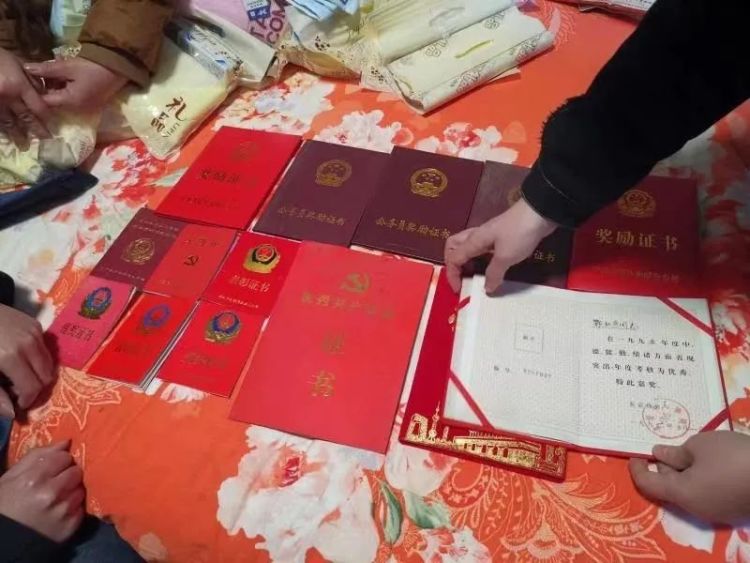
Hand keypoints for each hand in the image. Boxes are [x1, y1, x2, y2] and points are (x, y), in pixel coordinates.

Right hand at [0, 49, 50, 143]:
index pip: (38, 107)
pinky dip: (2, 129)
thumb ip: (32, 79)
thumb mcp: (18, 63)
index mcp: (18, 85)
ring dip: (17, 135)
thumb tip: (43, 94)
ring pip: (8, 122)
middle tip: (44, 140)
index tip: (52, 125)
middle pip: (25, 117)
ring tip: (23, 145)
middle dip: (36, 130)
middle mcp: (8, 97)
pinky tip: (6, 136)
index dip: (46, 117)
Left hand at [0, 304, 54, 414]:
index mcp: (10, 357)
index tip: (17, 404)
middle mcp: (28, 344)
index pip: (33, 387)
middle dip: (35, 388)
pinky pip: (45, 349)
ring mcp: (35, 332)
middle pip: (46, 377)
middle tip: (18, 391)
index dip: (26, 400)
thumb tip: (13, 414)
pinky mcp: (36, 325)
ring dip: (38, 374)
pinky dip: (38, 359)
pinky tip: (21, 359)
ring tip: (19, 376)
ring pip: (49, 363)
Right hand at [0, 441, 84, 542]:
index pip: (65, 457)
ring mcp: (64, 510)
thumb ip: (37, 455)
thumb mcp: (11, 477)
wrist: (6, 540)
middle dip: (68, 474)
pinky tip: (61, 510)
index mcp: (35, 478)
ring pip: (81, 489)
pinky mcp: (71, 525)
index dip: (60, 461)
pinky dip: (74, 507)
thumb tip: (65, 442)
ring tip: (58, 497)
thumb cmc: (5, 505)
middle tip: (57, 482)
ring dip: (72, 490)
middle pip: (76, 471)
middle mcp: (52, 493)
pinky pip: (82, 507)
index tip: (54, 467)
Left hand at [25, 58, 127, 112]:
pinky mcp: (93, 102)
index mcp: (71, 102)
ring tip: (57, 71)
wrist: (120, 67)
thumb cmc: (93, 67)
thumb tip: (26, 69)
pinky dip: (68, 88)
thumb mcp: (67, 66)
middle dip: (48, 87)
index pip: (45, 102)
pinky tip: (68, 76)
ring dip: (58, 87)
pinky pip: (74, 98)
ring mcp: (87, 107)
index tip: (32, 78)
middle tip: (44, 71)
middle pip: (55, 101)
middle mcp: (78, 109)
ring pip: (64, 99)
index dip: (36, 90)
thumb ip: (46, 70)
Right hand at [444, 198, 556, 293]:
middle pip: (453, 246)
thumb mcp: (505, 257)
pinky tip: (488, 266)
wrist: (539, 212)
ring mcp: (488, 235)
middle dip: (453, 263)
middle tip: (461, 277)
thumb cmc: (518, 233)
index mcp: (473, 241)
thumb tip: (486, 289)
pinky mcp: (500, 235)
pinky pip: (481, 248)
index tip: (459, 290)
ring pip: (466, 246)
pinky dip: (478, 258)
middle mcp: (476, 236)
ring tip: (473, 274)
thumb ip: (494, 273)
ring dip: (465, 260)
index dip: (452, 275)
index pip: (453, 258)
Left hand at [630, 431, 749, 524]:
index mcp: (683, 494)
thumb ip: (676, 453)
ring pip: (690, 490)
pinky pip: (708, 492)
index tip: (633, 455)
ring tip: (688, 448)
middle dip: (663, 467)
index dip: (638, 469)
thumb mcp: (700, 446)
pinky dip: (701, 476)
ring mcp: (718, 511)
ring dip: (684, 471)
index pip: (649, 484)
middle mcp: (697, 508)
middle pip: (670, 488)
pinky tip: (709, 459)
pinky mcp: (735, 508)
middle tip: (665, 446)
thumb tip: (658, 456)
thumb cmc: (734, 457)